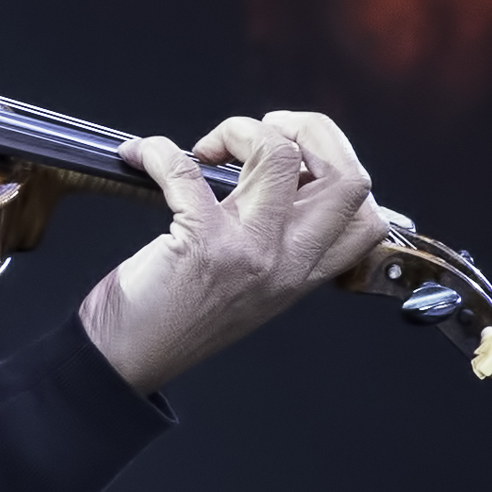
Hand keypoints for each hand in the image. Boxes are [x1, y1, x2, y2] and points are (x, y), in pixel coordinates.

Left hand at [79, 110, 386, 395]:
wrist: (124, 361)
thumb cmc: (173, 319)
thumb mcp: (245, 281)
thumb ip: (270, 234)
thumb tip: (271, 172)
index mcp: (301, 273)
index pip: (366, 217)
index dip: (340, 166)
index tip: (296, 154)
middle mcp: (287, 263)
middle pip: (348, 178)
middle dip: (308, 131)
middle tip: (261, 134)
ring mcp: (250, 252)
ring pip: (282, 156)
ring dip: (242, 130)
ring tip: (208, 148)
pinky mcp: (202, 244)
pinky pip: (187, 170)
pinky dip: (159, 151)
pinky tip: (143, 156)